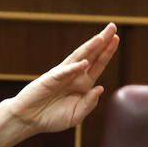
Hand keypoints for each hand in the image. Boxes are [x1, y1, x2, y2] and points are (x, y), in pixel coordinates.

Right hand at [0, 23, 118, 146]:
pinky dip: (73, 68)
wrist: (30, 120)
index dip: (107, 52)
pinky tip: (84, 63)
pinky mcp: (50, 80)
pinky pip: (63, 73)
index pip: (98, 64)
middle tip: (112, 26)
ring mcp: (62, 75)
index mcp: (83, 84)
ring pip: (78, 58)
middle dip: (102, 41)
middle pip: (91, 55)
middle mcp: (74, 76)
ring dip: (89, 48)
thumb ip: (89, 104)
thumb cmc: (52, 117)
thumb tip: (100, 88)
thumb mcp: (76, 116)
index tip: (117, 39)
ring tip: (101, 38)